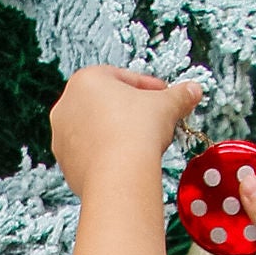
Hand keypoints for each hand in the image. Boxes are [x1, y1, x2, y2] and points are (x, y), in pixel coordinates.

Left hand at [50, 66, 205, 202]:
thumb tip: (193, 91)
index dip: (149, 88)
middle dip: (132, 111)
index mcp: (85, 80)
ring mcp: (62, 137)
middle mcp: (66, 106)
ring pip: (97, 130)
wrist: (118, 176)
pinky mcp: (65, 164)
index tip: (165, 97)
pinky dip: (108, 155)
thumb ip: (180, 95)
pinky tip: (127, 162)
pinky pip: (91, 154)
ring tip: (143, 143)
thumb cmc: (136, 132)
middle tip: (155, 120)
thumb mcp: (166, 105)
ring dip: (119, 133)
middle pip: (107, 104)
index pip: (123, 78)